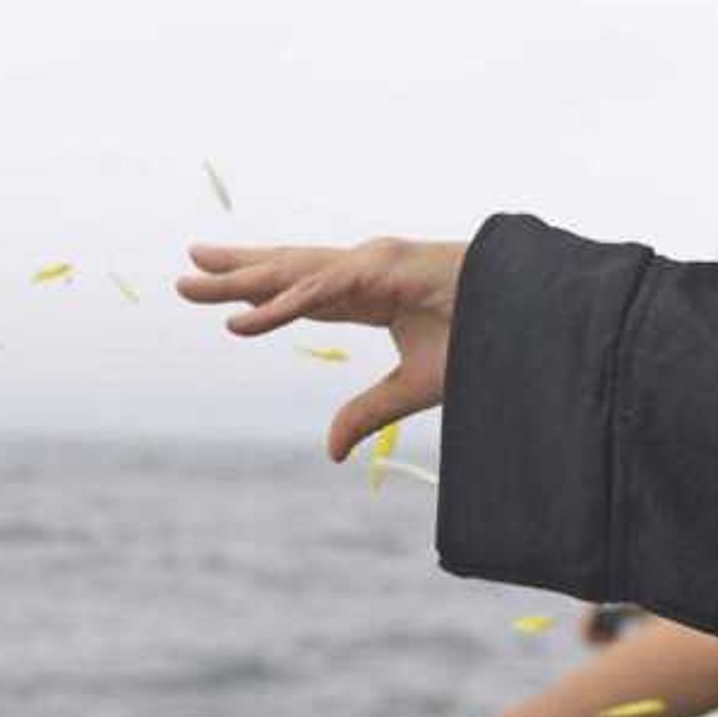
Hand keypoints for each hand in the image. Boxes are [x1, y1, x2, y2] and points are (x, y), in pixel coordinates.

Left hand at [178, 238, 466, 460]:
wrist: (531, 323)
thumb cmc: (483, 341)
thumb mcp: (410, 389)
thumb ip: (366, 414)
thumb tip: (329, 452)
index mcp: (374, 293)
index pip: (304, 288)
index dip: (262, 292)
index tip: (225, 296)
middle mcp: (366, 271)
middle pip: (287, 269)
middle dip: (236, 270)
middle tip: (187, 266)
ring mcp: (373, 265)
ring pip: (292, 272)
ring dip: (240, 279)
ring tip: (189, 281)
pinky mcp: (384, 271)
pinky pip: (320, 290)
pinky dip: (279, 305)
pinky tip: (240, 320)